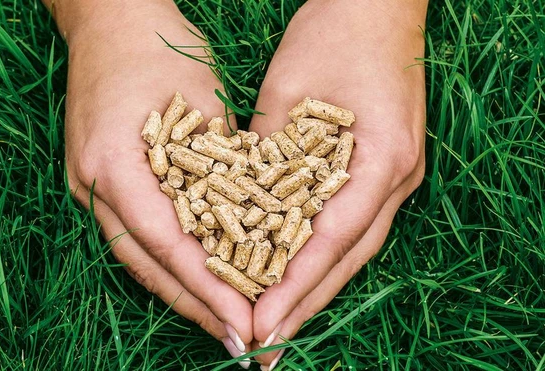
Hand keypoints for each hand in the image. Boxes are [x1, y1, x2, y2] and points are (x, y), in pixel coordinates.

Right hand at [59, 0, 252, 366]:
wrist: (111, 20)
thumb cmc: (158, 48)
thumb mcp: (203, 102)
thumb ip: (219, 163)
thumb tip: (250, 220)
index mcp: (114, 163)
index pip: (166, 243)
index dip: (207, 288)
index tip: (244, 320)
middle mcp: (93, 184)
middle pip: (147, 263)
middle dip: (195, 304)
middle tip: (237, 338)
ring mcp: (91, 185)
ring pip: (140, 256)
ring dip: (182, 291)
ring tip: (222, 321)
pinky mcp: (103, 181)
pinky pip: (139, 233)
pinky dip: (171, 262)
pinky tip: (199, 282)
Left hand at [248, 0, 426, 366]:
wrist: (377, 5)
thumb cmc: (335, 33)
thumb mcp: (288, 90)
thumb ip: (270, 153)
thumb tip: (245, 205)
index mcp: (381, 158)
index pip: (332, 240)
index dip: (297, 286)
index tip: (263, 323)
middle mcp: (395, 177)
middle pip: (348, 256)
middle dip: (307, 303)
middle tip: (268, 347)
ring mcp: (394, 175)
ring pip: (351, 248)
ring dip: (316, 287)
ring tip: (279, 324)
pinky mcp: (381, 170)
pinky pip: (349, 224)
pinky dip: (321, 255)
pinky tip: (297, 277)